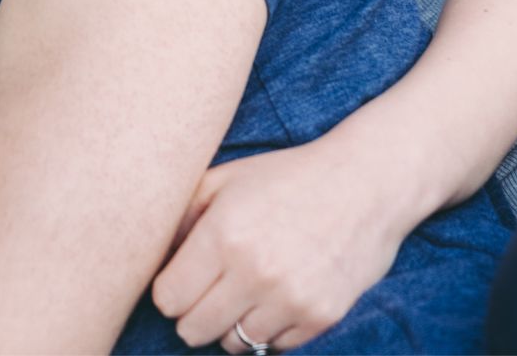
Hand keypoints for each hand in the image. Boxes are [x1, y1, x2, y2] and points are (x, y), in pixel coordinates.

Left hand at [150, 136, 419, 351]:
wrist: (366, 183)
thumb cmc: (286, 177)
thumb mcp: (225, 180)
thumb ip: (181, 215)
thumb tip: (150, 254)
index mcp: (223, 235)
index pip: (168, 298)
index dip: (168, 292)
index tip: (178, 282)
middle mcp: (255, 272)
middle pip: (193, 329)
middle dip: (192, 314)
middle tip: (205, 294)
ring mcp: (290, 298)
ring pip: (235, 343)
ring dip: (231, 325)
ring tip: (241, 295)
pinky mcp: (322, 315)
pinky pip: (275, 346)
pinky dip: (269, 330)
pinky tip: (273, 299)